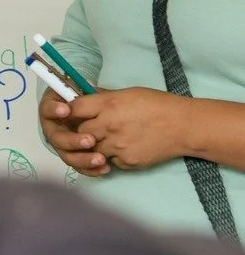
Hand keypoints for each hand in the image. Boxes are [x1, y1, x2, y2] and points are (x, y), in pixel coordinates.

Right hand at [39, 89, 106, 175]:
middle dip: (73, 141)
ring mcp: (62, 146)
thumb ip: (84, 92)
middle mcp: (53, 130)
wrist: (86, 116)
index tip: (66, 109)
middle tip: (90, 140)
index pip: (47, 110)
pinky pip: (80, 167)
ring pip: (67, 156)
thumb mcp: (82, 92)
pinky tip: (105, 168)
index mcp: (51, 111)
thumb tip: (88, 85)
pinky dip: (91, 170)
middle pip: (57, 139)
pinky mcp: (73, 157)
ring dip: (83, 159)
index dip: (54, 110)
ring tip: (101, 158)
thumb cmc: (83, 101)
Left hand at [71, 87, 198, 170]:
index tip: (72, 112)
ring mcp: (118, 146)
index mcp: (108, 105)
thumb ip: (104, 96)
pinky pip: (110, 160)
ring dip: (96, 145)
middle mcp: (109, 126)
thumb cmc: (157, 104)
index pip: (74, 109)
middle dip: (83, 130)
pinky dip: (112, 156)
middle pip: (80, 132)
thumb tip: (84, 92)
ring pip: (93, 149)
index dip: (70, 111)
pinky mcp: (128, 161)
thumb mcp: (127, 93)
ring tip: (109, 138)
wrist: (185, 127)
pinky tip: (124, 148)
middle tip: (91, 127)